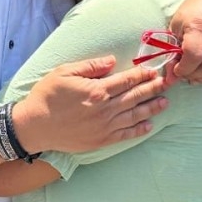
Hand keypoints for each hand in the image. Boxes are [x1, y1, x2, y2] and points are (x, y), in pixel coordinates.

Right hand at [13, 56, 168, 152]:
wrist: (34, 126)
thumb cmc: (47, 96)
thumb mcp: (64, 72)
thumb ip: (90, 66)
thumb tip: (112, 61)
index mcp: (97, 90)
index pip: (127, 80)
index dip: (143, 75)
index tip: (155, 71)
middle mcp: (104, 109)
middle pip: (135, 97)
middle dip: (152, 89)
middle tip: (167, 84)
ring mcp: (104, 127)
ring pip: (134, 116)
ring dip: (151, 108)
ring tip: (164, 102)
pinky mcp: (100, 140)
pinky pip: (125, 135)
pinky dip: (139, 130)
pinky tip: (149, 125)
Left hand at [169, 0, 201, 82]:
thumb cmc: (195, 12)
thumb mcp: (177, 25)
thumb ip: (173, 52)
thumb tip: (171, 79)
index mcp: (200, 23)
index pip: (193, 56)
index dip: (184, 69)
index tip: (178, 70)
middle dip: (195, 75)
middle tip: (188, 74)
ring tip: (199, 73)